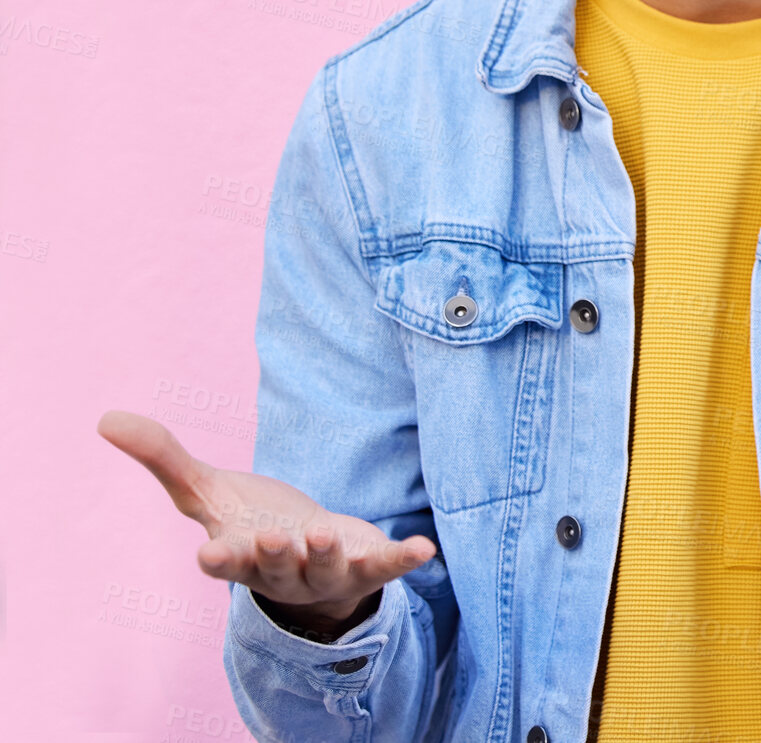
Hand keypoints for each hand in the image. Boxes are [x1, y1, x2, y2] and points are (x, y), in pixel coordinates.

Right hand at [97, 410, 436, 630]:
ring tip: (325, 532)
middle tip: (275, 536)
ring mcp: (327, 572)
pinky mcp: (367, 565)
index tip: (209, 554)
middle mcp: (283, 569)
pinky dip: (404, 559)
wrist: (307, 558)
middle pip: (278, 565)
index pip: (225, 560)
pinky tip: (425, 549)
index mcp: (242, 552)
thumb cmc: (250, 523)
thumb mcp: (205, 490)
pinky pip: (388, 567)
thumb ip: (161, 456)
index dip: (220, 558)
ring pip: (327, 568)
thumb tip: (105, 417)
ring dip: (328, 553)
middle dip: (277, 552)